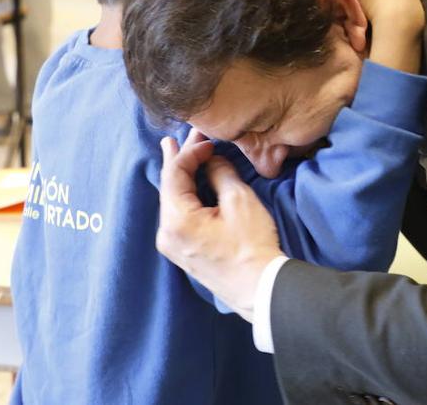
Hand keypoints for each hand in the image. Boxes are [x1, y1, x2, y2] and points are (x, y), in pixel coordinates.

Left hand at [156, 131, 282, 321]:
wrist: (260, 289)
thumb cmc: (252, 246)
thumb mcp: (239, 201)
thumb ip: (220, 173)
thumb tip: (211, 161)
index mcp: (176, 220)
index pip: (175, 174)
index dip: (190, 152)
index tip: (208, 140)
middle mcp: (166, 234)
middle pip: (168, 188)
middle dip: (177, 160)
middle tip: (175, 137)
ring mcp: (172, 246)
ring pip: (172, 201)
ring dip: (180, 177)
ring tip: (177, 154)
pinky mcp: (183, 252)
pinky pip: (178, 216)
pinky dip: (184, 196)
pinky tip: (187, 184)